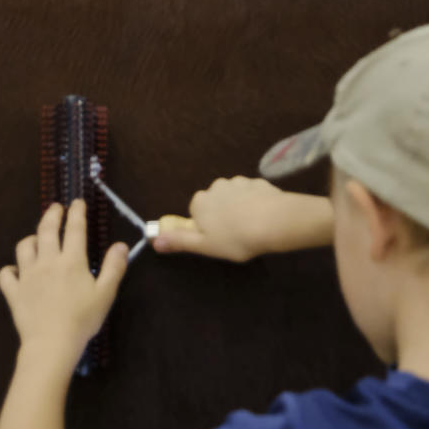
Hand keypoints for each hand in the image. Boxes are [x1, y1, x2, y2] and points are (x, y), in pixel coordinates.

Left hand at [0, 202, 127, 365]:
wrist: (52, 344)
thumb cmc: (82, 319)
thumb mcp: (105, 294)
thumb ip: (114, 267)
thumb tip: (121, 245)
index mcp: (71, 261)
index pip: (74, 228)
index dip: (76, 212)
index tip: (77, 202)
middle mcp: (47, 262)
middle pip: (46, 230)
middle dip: (52, 214)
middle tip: (56, 207)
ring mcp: (27, 276)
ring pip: (24, 247)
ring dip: (31, 238)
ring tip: (37, 238)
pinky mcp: (14, 292)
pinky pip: (6, 275)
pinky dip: (10, 269)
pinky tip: (15, 271)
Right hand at [152, 176, 294, 261]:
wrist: (275, 221)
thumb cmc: (235, 238)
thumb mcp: (205, 246)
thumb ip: (179, 241)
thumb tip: (154, 240)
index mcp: (200, 202)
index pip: (196, 213)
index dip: (206, 227)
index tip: (219, 239)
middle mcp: (216, 186)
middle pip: (215, 202)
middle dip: (222, 215)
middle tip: (235, 235)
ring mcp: (238, 182)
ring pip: (234, 197)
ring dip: (239, 208)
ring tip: (251, 227)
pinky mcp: (258, 182)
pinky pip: (252, 194)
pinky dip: (255, 203)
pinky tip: (263, 217)